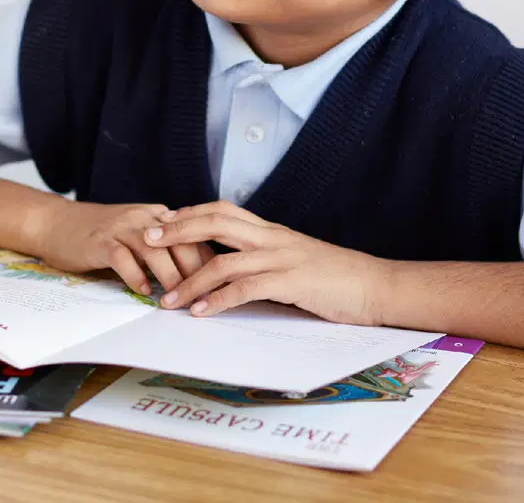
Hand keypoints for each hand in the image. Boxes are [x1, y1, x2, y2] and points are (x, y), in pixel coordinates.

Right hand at [32, 199, 213, 295]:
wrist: (56, 222)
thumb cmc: (101, 235)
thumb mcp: (138, 236)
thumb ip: (164, 250)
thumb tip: (197, 275)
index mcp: (158, 217)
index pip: (194, 237)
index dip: (209, 262)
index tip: (222, 286)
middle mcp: (143, 218)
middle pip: (181, 242)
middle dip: (196, 272)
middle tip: (207, 298)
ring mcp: (121, 228)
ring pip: (155, 251)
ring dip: (170, 277)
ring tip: (178, 300)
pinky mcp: (100, 241)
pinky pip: (122, 258)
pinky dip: (135, 275)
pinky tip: (144, 291)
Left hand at [142, 201, 389, 324]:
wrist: (375, 286)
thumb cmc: (336, 278)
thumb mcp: (295, 260)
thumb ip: (265, 260)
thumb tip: (233, 270)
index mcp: (271, 231)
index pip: (222, 210)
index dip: (190, 213)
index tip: (162, 221)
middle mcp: (272, 238)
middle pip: (215, 221)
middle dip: (177, 230)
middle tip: (147, 240)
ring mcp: (282, 258)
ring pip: (224, 260)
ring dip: (190, 281)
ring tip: (167, 300)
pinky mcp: (292, 282)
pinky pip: (247, 288)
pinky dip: (220, 300)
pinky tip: (202, 312)